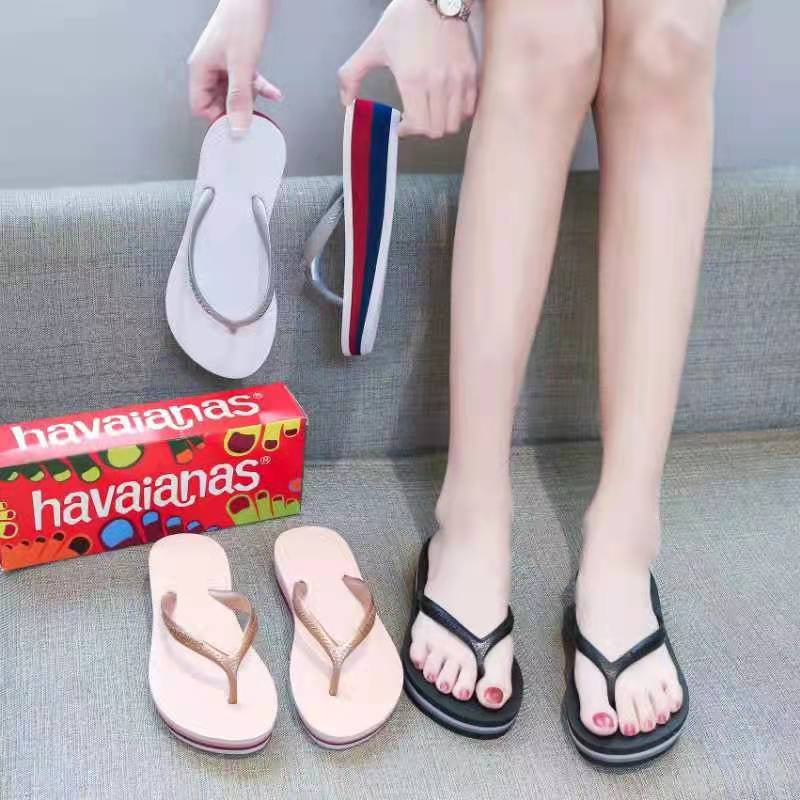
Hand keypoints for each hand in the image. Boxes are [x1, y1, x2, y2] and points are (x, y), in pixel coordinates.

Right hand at [188, 0, 281, 136]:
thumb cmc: (241, 19)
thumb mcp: (241, 66)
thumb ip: (239, 99)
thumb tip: (238, 128)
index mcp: (201, 69)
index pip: (201, 107)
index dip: (217, 119)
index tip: (235, 127)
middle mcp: (210, 67)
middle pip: (218, 102)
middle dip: (235, 110)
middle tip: (251, 119)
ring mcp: (224, 63)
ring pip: (233, 93)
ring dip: (249, 99)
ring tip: (262, 102)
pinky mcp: (238, 59)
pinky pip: (246, 81)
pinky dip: (259, 88)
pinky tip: (273, 93)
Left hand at [338, 0, 477, 138]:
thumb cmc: (404, 19)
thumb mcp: (372, 46)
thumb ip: (351, 75)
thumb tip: (346, 102)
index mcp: (413, 79)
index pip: (419, 126)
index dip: (408, 131)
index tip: (401, 125)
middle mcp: (438, 83)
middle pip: (437, 130)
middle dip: (423, 130)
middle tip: (415, 119)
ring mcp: (458, 79)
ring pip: (454, 123)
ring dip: (441, 123)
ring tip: (430, 112)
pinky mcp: (471, 73)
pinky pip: (469, 108)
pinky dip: (458, 113)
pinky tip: (446, 103)